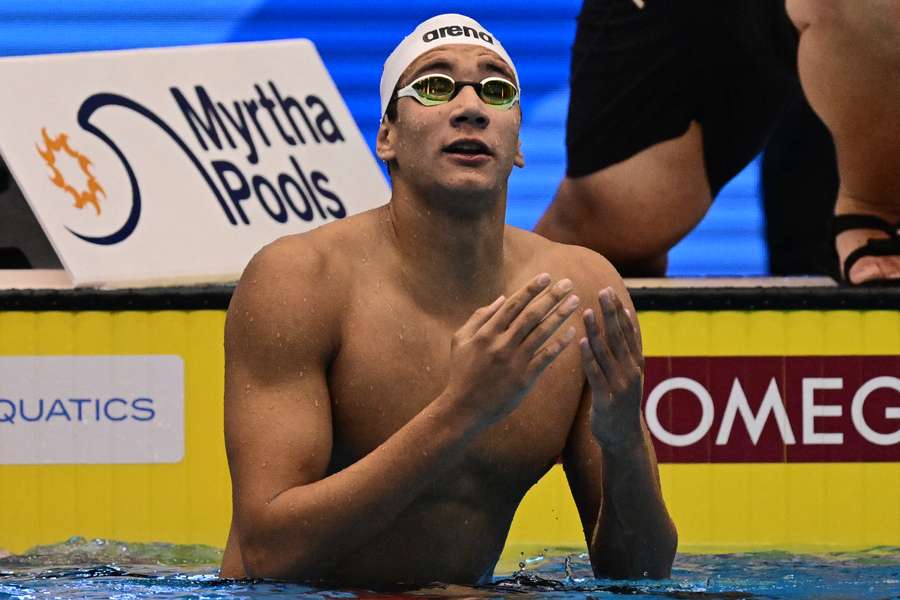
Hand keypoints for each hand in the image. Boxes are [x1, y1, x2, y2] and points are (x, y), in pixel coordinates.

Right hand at [445, 273, 579, 426]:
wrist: (463, 408)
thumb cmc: (461, 372)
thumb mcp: (460, 340)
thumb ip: (479, 317)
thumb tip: (502, 298)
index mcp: (486, 333)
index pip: (513, 304)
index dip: (531, 289)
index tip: (546, 276)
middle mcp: (501, 344)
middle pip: (531, 315)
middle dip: (551, 297)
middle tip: (568, 283)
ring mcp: (514, 362)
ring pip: (541, 333)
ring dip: (560, 315)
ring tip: (575, 301)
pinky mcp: (524, 379)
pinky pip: (545, 357)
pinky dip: (559, 344)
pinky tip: (572, 332)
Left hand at [580, 287, 643, 449]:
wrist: (623, 438)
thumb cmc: (620, 402)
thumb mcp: (626, 374)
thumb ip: (621, 350)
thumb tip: (617, 319)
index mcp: (635, 363)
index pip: (628, 331)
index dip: (619, 311)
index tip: (610, 290)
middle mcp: (631, 371)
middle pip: (619, 337)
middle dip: (610, 313)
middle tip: (602, 291)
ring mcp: (620, 386)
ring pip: (607, 353)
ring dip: (596, 331)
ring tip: (586, 311)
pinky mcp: (607, 400)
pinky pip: (596, 375)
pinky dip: (589, 358)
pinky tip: (581, 343)